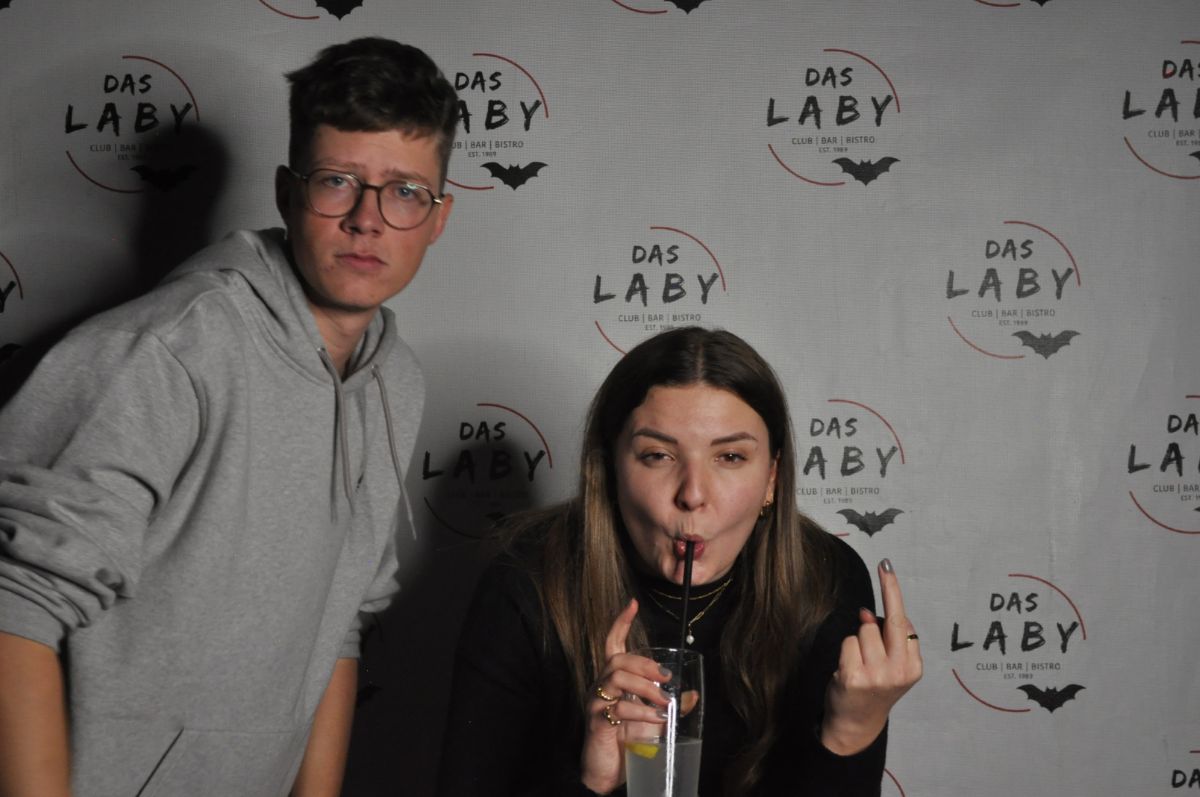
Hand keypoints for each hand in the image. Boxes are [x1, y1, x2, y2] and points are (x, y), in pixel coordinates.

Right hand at [579, 600, 670, 793]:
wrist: (607, 772)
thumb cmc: (626, 742)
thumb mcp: (652, 720)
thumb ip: (670, 705)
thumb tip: (693, 695)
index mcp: (614, 680)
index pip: (613, 644)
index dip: (621, 623)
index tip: (632, 604)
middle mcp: (602, 685)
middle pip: (618, 659)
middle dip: (645, 664)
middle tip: (667, 677)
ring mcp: (596, 701)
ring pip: (617, 678)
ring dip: (646, 687)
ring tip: (665, 702)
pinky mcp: (596, 720)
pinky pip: (618, 708)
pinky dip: (642, 712)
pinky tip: (657, 719)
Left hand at [821, 559, 922, 755]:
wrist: (856, 723)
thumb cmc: (874, 687)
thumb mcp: (892, 666)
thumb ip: (889, 640)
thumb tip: (869, 615)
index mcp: (913, 667)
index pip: (906, 622)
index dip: (895, 593)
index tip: (888, 568)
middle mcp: (899, 671)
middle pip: (891, 621)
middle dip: (889, 589)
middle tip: (885, 566)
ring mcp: (877, 675)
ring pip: (865, 631)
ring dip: (858, 638)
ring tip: (860, 660)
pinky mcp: (854, 677)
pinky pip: (849, 642)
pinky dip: (846, 649)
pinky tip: (848, 667)